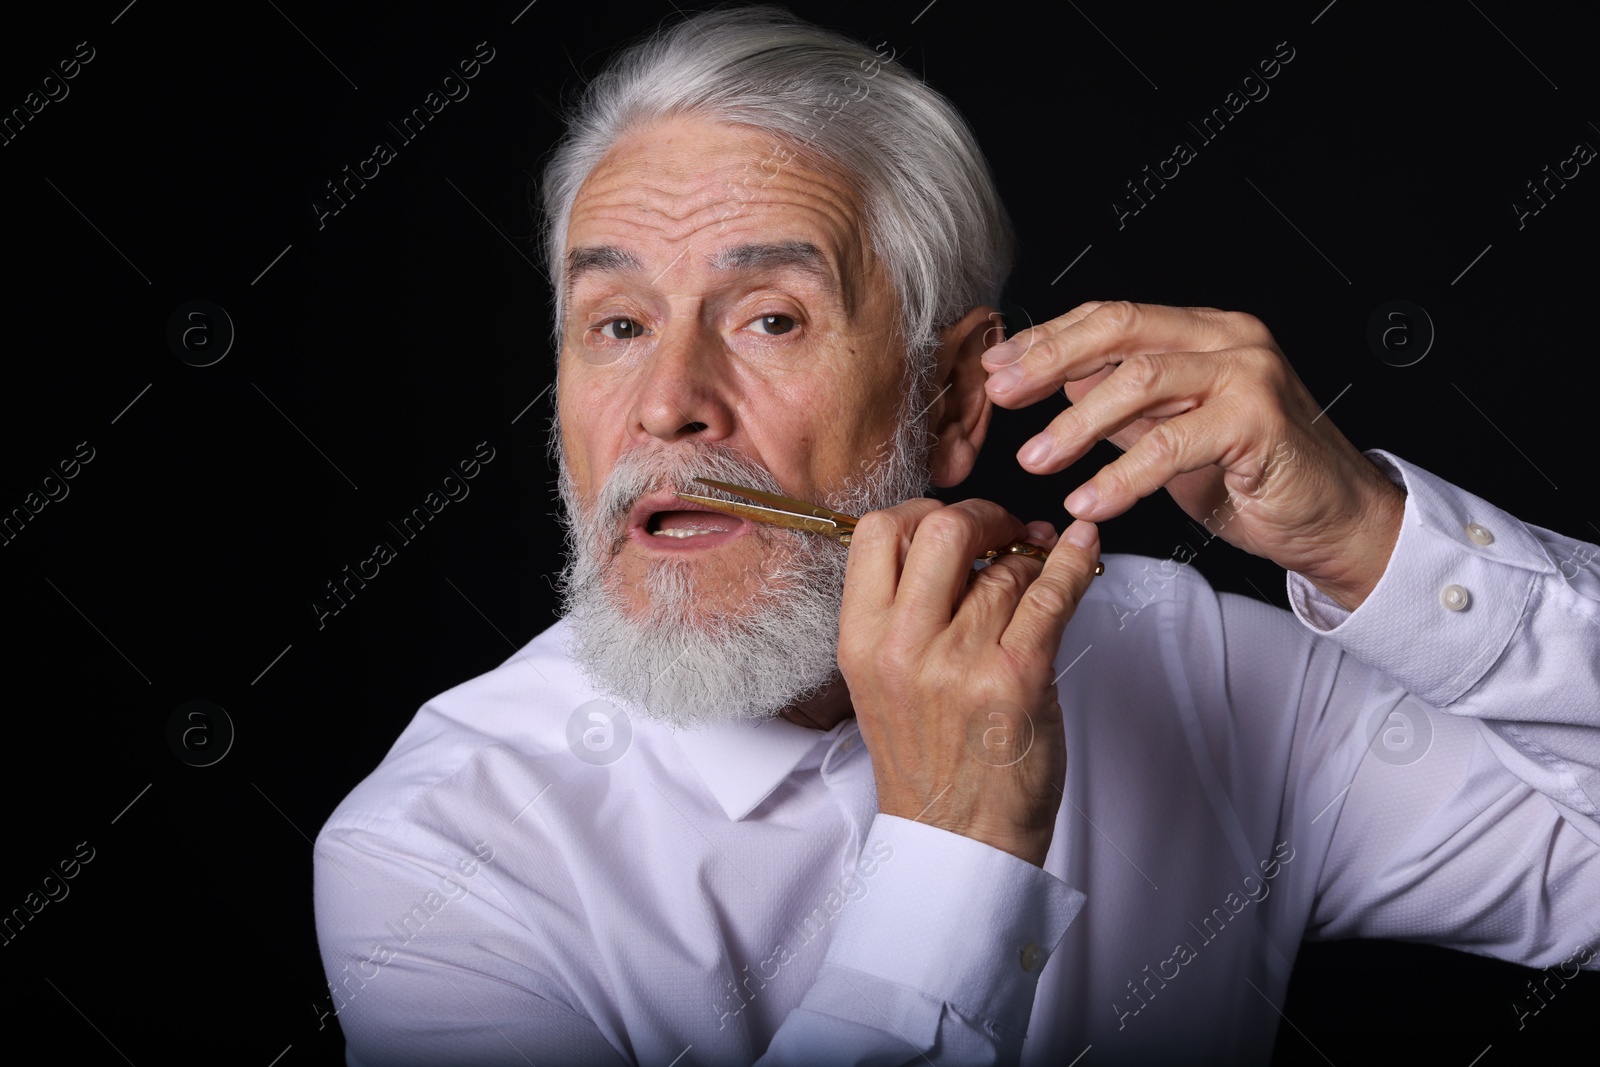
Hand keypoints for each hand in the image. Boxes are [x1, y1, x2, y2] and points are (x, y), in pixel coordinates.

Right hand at [837, 499, 1100, 866]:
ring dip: (1032, 556)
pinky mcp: (1016, 678)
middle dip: (983, 516)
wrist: (958, 842)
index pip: (874, 532)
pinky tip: (1084, 549)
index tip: (952, 524)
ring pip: (1005, 567)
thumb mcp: (883, 681)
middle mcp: (902, 646)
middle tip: (1005, 530)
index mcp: (861, 641)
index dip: (920, 511)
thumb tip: (959, 540)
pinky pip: (1052, 594)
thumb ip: (903, 612)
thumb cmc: (927, 763)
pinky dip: (1076, 561)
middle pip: (939, 528)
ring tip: (1042, 564)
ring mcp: (958, 661)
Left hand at [982, 301, 1405, 609]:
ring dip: (1076, 424)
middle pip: (1120, 329)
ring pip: (1141, 380)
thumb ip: (1127, 407)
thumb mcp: (1174, 435)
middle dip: (1049, 360)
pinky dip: (1122, 476)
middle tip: (1000, 396)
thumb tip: (1062, 382)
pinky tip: (1088, 501)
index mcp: (1203, 332)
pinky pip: (1172, 445)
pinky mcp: (1259, 420)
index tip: (997, 368)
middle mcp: (1228, 339)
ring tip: (1035, 460)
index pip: (1111, 318)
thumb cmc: (1257, 478)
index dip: (1047, 339)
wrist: (1334, 521)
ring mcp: (1248, 374)